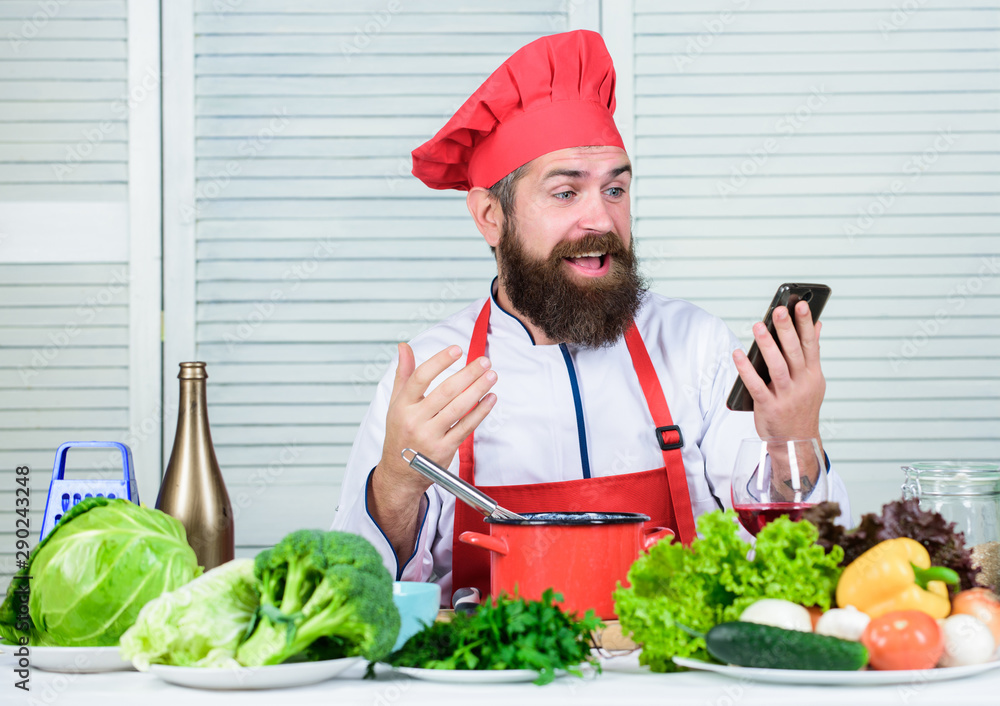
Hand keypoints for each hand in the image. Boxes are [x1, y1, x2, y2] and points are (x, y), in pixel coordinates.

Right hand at [376, 342, 497, 500]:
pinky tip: (490, 399)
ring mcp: (430, 436)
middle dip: (468, 374)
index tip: (457, 350)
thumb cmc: (400, 434)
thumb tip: (404, 347)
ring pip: (458, 408)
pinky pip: (466, 427)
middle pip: (445, 391)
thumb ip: (403, 374)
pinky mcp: (445, 449)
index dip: (440, 361)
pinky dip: (480, 412)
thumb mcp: (396, 403)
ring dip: (478, 390)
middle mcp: (415, 420)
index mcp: (402, 406)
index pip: (421, 377)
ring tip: (491, 376)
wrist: (400, 473)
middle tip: (484, 361)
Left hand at [732, 300, 825, 448]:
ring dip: (767, 346)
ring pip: (777, 367)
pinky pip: (756, 386)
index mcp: (813, 375)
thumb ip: (812, 353)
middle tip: (778, 310)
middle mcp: (802, 384)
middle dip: (786, 330)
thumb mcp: (813, 381)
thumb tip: (817, 326)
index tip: (802, 305)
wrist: (797, 442)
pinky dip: (746, 370)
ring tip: (758, 326)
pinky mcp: (769, 407)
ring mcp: (786, 396)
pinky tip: (738, 354)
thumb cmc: (802, 407)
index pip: (811, 344)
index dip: (806, 324)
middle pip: (794, 353)